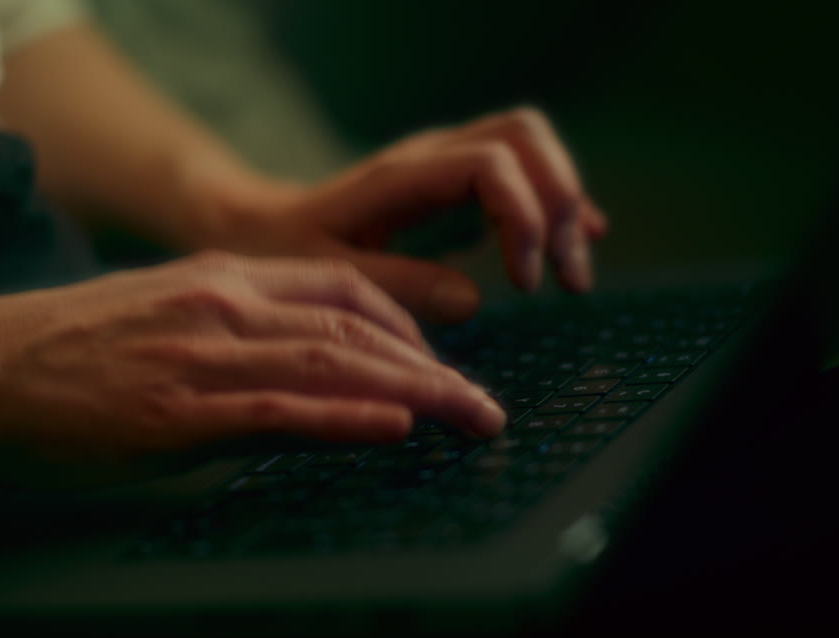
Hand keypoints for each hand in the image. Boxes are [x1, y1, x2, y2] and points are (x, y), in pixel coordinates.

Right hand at [0, 251, 505, 479]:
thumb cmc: (59, 353)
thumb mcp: (157, 316)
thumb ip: (229, 332)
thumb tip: (293, 371)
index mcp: (222, 278)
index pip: (345, 288)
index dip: (408, 324)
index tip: (442, 362)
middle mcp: (225, 303)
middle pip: (358, 325)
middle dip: (436, 366)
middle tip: (484, 404)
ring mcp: (204, 353)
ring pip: (336, 363)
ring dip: (417, 392)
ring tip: (470, 418)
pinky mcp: (180, 410)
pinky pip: (283, 409)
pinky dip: (346, 417)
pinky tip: (393, 425)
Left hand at [178, 107, 607, 324]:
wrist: (262, 225)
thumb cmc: (287, 252)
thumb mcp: (329, 277)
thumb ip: (397, 285)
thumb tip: (472, 299)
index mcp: (402, 176)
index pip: (490, 164)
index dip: (522, 218)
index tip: (523, 283)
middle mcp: (432, 156)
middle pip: (525, 136)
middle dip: (559, 202)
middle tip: (564, 277)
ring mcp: (448, 162)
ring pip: (531, 144)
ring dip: (564, 201)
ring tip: (571, 273)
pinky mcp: (458, 181)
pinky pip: (524, 169)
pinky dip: (556, 202)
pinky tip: (576, 242)